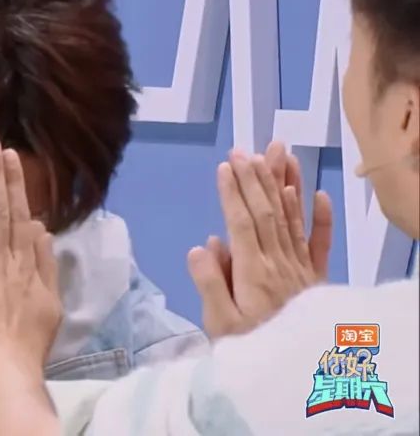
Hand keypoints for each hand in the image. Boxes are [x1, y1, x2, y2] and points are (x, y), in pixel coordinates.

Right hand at [189, 145, 332, 338]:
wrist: (299, 374)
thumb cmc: (250, 347)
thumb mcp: (220, 324)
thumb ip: (210, 284)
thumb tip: (203, 245)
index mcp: (253, 273)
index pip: (242, 223)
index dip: (234, 193)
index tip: (225, 166)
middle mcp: (279, 263)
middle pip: (268, 212)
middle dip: (255, 178)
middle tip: (244, 150)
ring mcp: (300, 268)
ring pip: (292, 218)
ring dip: (283, 183)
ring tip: (277, 154)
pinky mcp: (315, 278)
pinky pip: (320, 243)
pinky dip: (320, 218)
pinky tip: (317, 194)